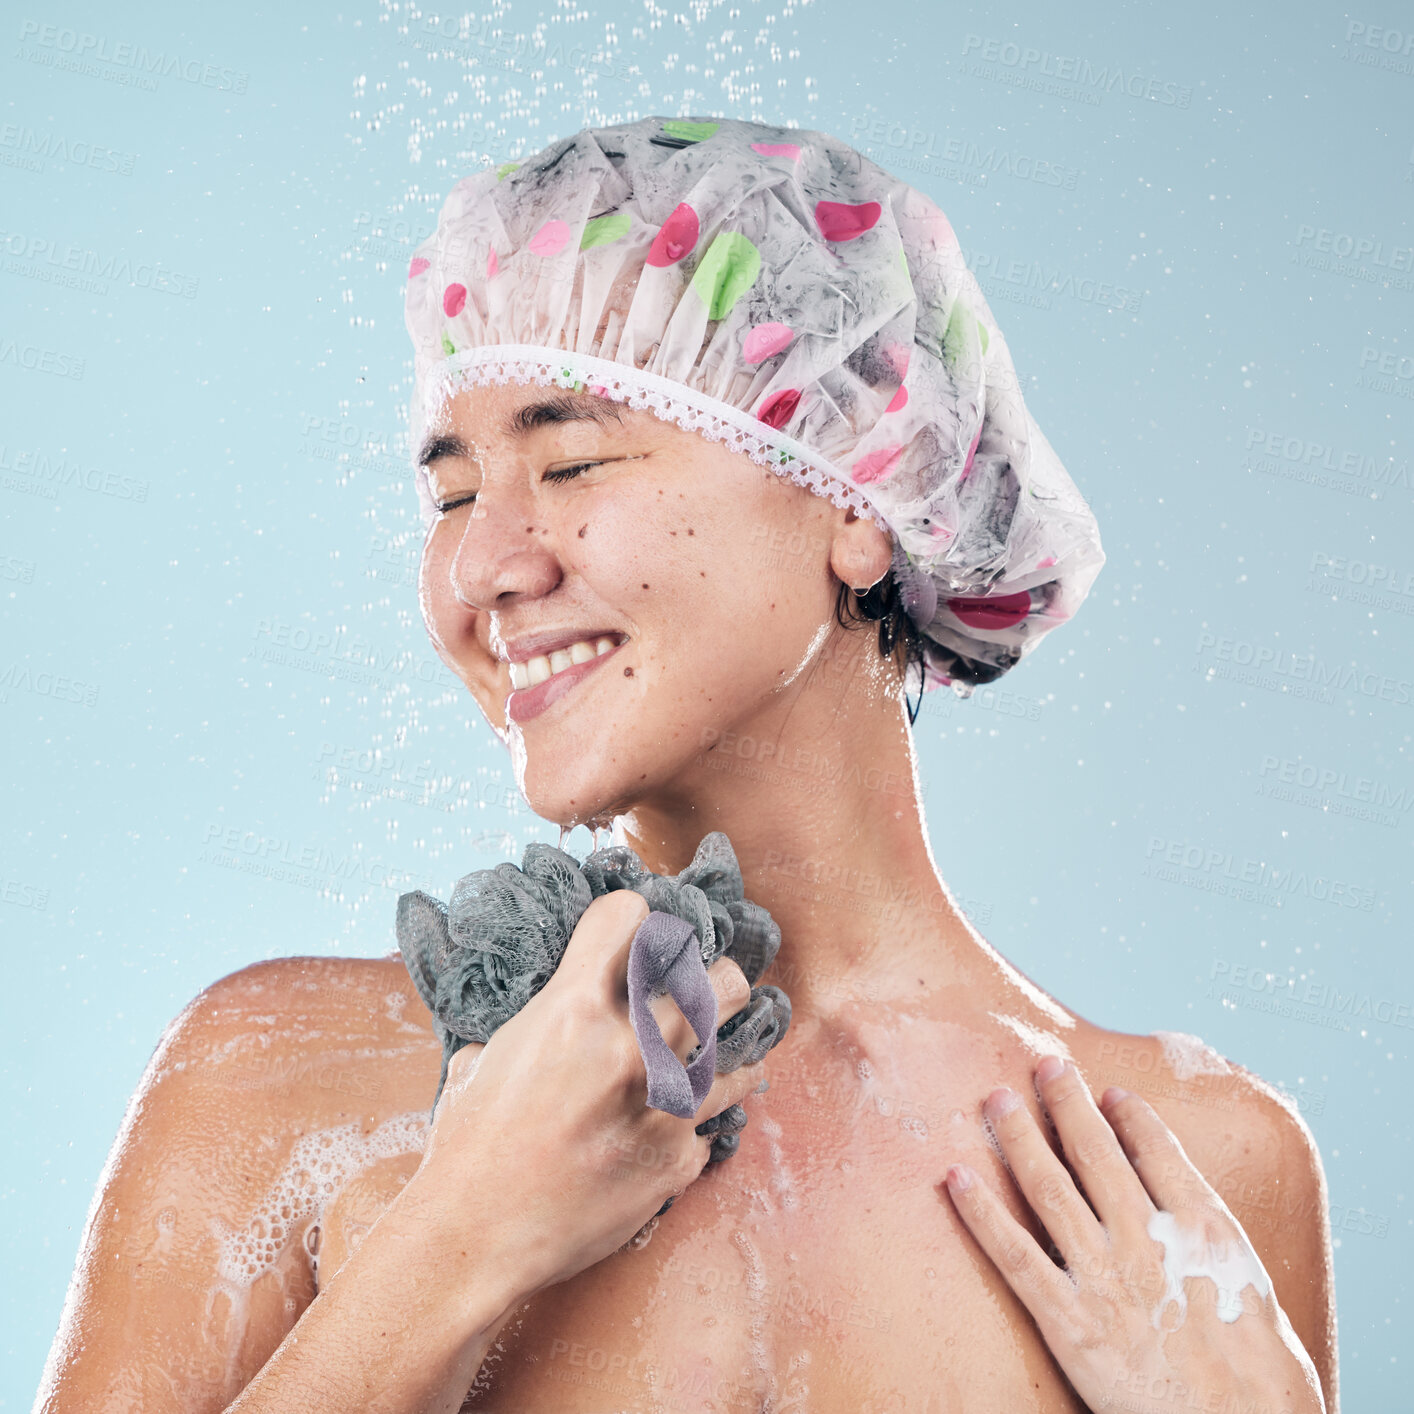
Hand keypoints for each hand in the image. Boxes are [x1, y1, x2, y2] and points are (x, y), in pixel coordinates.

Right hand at [405, 889, 767, 1294]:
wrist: (476, 1235)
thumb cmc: (470, 1143)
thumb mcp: (490, 1053)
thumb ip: (540, 1017)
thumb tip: (561, 999)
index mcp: (575, 1007)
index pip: (633, 914)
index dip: (633, 917)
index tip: (638, 931)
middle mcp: (630, 1046)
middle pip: (717, 977)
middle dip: (713, 977)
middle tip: (702, 987)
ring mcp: (664, 1104)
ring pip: (736, 1049)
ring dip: (724, 1047)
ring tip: (715, 1046)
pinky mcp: (678, 1158)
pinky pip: (711, 1122)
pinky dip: (696, 1122)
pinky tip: (681, 1119)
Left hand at [943, 1057, 1324, 1413]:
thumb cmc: (1269, 1390)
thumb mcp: (1261, 1298)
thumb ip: (1218, 1252)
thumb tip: (1194, 1225)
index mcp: (1206, 1231)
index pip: (1159, 1152)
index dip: (1129, 1117)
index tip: (1109, 1093)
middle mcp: (1150, 1241)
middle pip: (1097, 1154)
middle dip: (1067, 1103)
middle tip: (1044, 1065)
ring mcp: (1107, 1279)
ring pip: (1049, 1187)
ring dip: (1018, 1137)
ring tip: (994, 1099)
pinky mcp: (1071, 1324)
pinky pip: (1015, 1256)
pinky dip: (981, 1213)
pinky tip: (954, 1178)